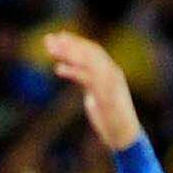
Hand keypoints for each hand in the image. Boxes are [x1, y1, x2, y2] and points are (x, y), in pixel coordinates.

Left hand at [41, 31, 142, 151]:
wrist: (125, 136)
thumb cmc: (111, 118)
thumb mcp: (97, 95)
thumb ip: (87, 81)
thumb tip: (72, 70)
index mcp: (112, 71)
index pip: (93, 50)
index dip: (75, 42)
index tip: (57, 37)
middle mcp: (112, 73)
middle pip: (89, 52)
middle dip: (68, 45)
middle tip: (48, 40)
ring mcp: (110, 83)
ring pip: (88, 62)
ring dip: (68, 54)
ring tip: (51, 50)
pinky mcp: (106, 96)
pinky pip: (88, 79)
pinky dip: (73, 71)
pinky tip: (58, 68)